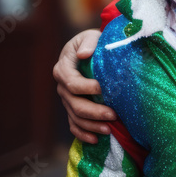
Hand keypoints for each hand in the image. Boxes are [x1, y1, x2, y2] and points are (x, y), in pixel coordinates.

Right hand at [53, 29, 115, 143]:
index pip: (73, 83)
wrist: (89, 50)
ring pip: (75, 117)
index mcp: (64, 68)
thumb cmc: (92, 42)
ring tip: (109, 130)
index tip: (105, 90)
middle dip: (94, 112)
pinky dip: (83, 134)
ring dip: (91, 125)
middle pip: (74, 104)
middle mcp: (62, 86)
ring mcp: (66, 99)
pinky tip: (95, 140)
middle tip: (114, 115)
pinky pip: (74, 125)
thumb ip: (89, 43)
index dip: (87, 88)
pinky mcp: (72, 108)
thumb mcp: (91, 36)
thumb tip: (84, 55)